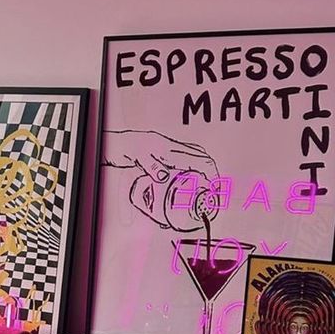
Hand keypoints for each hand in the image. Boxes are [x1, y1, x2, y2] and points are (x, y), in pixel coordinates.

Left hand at [103, 130, 218, 183]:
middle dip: (213, 174)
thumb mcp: (139, 158)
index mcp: (171, 149)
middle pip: (203, 159)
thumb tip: (163, 177)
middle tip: (214, 191)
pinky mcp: (168, 153)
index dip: (212, 175)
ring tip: (207, 187)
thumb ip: (151, 166)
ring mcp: (172, 149)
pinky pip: (188, 159)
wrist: (119, 141)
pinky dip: (195, 168)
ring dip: (205, 171)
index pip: (201, 160)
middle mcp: (174, 148)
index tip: (215, 188)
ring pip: (197, 158)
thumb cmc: (128, 147)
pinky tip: (192, 178)